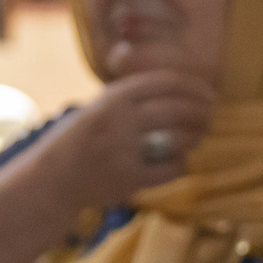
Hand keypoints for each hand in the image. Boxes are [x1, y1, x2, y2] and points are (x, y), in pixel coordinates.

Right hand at [52, 69, 217, 210]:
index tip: (208, 93)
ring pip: (178, 137)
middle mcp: (119, 121)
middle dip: (201, 112)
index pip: (165, 82)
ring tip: (199, 136)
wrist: (52, 179)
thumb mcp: (97, 107)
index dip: (193, 86)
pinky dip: (180, 164)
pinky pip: (170, 168)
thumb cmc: (79, 140)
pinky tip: (180, 161)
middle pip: (177, 108)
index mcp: (112, 99)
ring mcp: (124, 150)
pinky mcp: (129, 178)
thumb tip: (178, 87)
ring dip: (195, 136)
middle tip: (210, 116)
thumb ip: (129, 96)